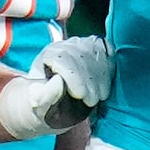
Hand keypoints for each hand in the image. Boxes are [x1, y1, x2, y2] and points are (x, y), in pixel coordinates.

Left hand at [0, 32, 114, 139]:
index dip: (73, 77)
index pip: (63, 58)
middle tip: (91, 102)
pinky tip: (106, 82)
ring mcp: (81, 44)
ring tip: (100, 97)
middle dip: (90, 80)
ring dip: (102, 76)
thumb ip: (44, 95)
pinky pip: (106, 48)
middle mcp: (63, 45)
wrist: (53, 101)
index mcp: (47, 56)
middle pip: (81, 55)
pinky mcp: (94, 47)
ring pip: (96, 51)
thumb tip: (58, 82)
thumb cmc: (45, 104)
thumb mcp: (39, 104)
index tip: (80, 95)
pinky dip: (109, 64)